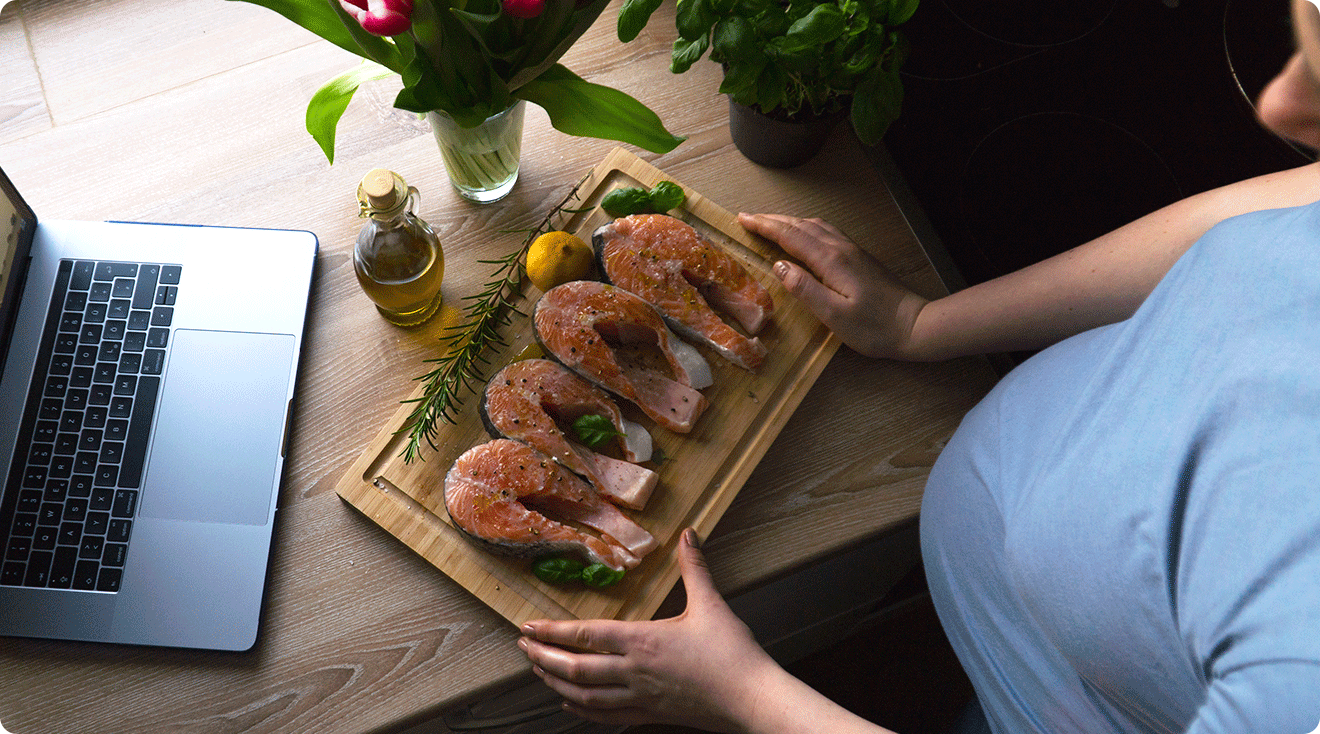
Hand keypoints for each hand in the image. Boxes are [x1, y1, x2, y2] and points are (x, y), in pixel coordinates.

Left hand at [517, 529, 778, 731]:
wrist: (751, 699)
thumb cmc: (732, 656)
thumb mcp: (712, 605)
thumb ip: (694, 568)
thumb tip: (688, 534)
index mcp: (644, 642)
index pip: (587, 636)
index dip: (552, 633)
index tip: (528, 627)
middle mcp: (634, 672)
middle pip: (575, 669)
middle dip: (543, 658)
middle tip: (523, 648)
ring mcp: (640, 697)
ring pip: (584, 696)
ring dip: (556, 683)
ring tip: (538, 672)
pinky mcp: (651, 714)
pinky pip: (607, 715)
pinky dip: (582, 710)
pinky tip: (570, 704)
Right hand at [738, 213, 929, 359]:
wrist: (916, 324)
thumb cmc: (875, 326)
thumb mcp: (834, 315)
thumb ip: (804, 289)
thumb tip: (778, 266)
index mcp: (831, 260)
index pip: (790, 236)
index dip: (764, 226)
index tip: (742, 220)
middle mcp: (840, 248)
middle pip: (800, 225)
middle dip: (772, 220)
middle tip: (747, 218)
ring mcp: (852, 251)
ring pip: (814, 226)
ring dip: (789, 222)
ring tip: (769, 223)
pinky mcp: (859, 258)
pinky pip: (826, 233)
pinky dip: (806, 228)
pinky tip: (804, 234)